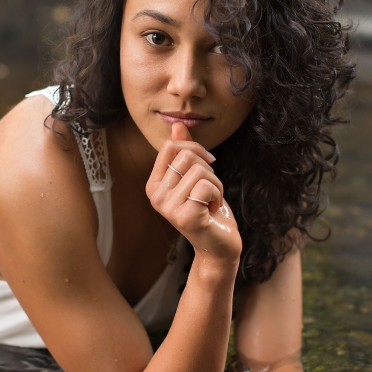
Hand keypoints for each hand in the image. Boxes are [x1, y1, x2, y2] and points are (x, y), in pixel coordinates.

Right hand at [146, 121, 241, 265]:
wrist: (218, 245)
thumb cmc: (207, 210)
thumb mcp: (195, 177)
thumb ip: (185, 152)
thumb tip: (177, 125)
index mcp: (154, 185)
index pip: (171, 147)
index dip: (195, 149)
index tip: (208, 164)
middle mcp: (156, 196)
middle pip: (187, 157)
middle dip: (209, 170)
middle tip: (209, 191)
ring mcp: (168, 208)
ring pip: (200, 171)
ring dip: (216, 185)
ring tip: (210, 202)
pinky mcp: (185, 216)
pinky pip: (206, 186)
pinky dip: (217, 195)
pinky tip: (212, 210)